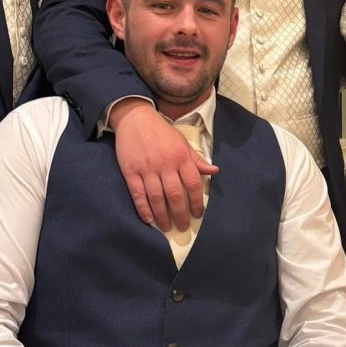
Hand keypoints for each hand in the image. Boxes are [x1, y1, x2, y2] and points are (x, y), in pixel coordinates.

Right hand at [111, 99, 216, 231]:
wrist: (134, 118)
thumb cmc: (162, 132)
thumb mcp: (182, 142)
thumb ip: (196, 160)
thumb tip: (214, 171)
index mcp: (181, 157)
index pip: (193, 184)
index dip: (197, 202)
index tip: (198, 214)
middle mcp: (165, 164)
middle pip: (175, 195)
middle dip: (180, 214)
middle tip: (183, 227)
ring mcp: (147, 168)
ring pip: (157, 197)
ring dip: (163, 215)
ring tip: (167, 227)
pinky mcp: (130, 171)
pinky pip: (138, 193)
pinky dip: (143, 208)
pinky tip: (149, 220)